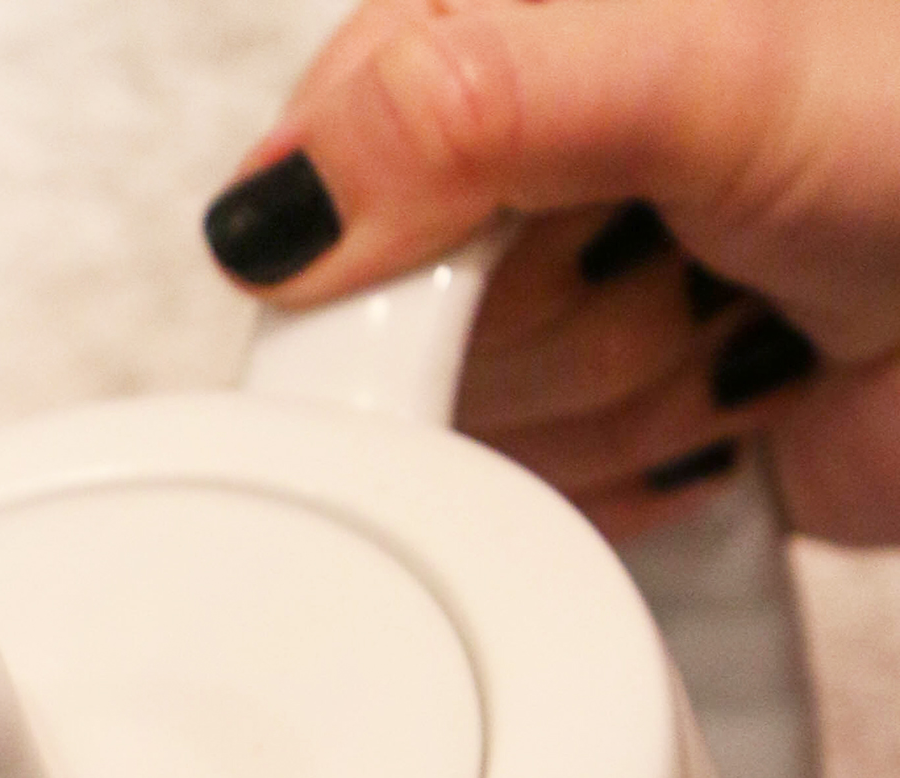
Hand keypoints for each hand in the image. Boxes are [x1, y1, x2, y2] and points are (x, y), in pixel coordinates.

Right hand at [201, 0, 899, 541]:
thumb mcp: (716, 67)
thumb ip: (480, 99)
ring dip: (612, 399)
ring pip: (461, 424)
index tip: (467, 289)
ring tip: (726, 319)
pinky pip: (526, 506)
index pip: (326, 164)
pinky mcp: (607, 414)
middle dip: (538, 330)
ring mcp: (561, 288)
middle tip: (669, 269)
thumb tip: (275, 206)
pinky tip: (721, 399)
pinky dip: (632, 481)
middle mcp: (522, 147)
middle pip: (383, 317)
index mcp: (513, 24)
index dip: (381, 261)